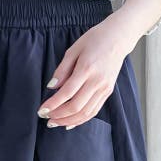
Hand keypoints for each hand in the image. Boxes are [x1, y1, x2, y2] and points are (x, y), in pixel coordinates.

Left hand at [37, 0, 160, 128]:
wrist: (118, 38)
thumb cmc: (95, 40)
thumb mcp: (74, 49)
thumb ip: (62, 69)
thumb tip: (51, 87)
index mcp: (87, 68)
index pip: (67, 93)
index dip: (53, 104)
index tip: (42, 110)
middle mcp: (97, 81)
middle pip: (76, 106)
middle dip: (58, 115)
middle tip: (46, 118)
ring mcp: (104, 88)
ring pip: (85, 113)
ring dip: (68, 121)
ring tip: (55, 122)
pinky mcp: (108, 92)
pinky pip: (93, 111)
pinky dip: (81, 120)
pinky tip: (70, 123)